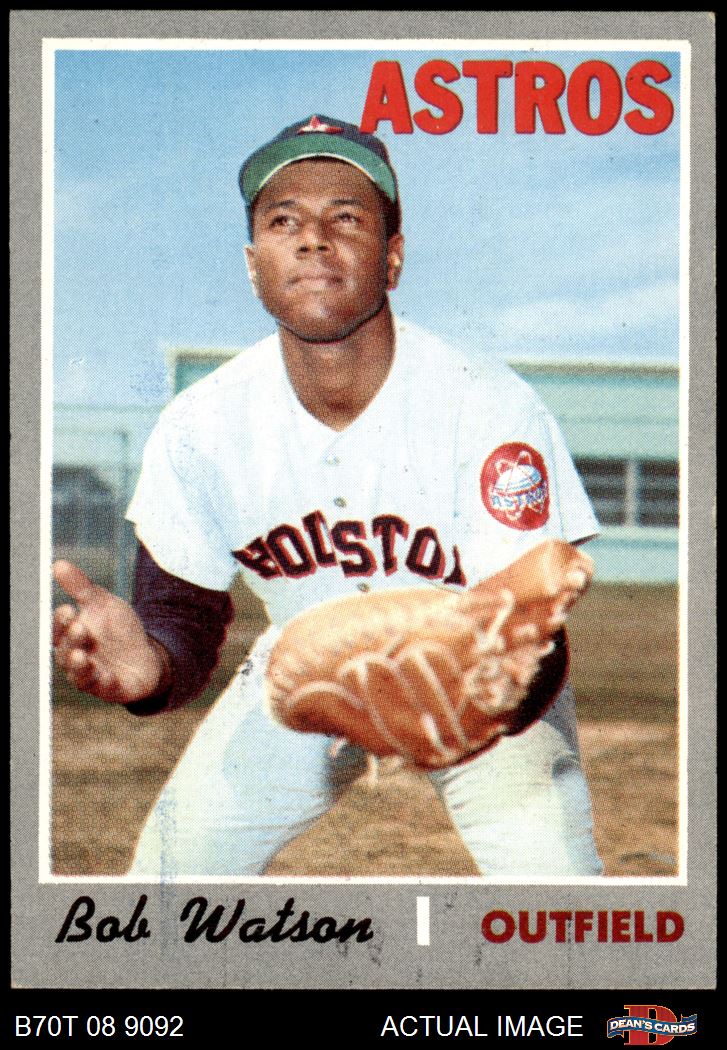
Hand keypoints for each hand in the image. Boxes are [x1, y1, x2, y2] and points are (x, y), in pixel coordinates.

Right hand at [52, 560, 169, 702]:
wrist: (146, 656)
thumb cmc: (118, 629)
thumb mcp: (104, 603)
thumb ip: (81, 587)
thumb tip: (58, 564)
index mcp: (70, 636)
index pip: (58, 628)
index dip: (61, 621)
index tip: (68, 609)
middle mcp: (75, 658)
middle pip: (66, 650)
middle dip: (71, 639)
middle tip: (81, 627)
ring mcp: (91, 676)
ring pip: (78, 674)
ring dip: (78, 665)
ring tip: (81, 655)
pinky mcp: (109, 689)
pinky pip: (103, 688)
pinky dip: (103, 682)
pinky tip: (108, 675)